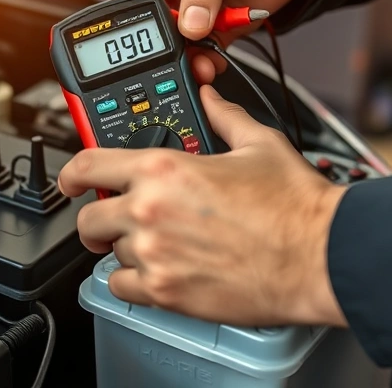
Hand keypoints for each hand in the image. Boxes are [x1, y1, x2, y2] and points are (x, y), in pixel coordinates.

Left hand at [57, 86, 346, 326]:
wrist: (319, 254)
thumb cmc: (294, 205)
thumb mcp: (257, 143)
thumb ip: (223, 116)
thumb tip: (211, 98)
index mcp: (163, 169)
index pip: (87, 166)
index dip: (71, 174)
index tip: (72, 181)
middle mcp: (149, 211)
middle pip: (88, 218)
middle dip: (99, 218)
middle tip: (118, 219)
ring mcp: (154, 255)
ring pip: (109, 254)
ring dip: (126, 248)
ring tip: (159, 244)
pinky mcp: (166, 292)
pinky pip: (121, 288)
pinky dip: (133, 282)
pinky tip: (158, 271)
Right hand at [113, 0, 320, 82]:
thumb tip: (189, 24)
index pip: (126, 5)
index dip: (130, 28)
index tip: (147, 45)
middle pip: (150, 37)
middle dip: (162, 53)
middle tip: (178, 58)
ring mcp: (192, 18)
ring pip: (177, 52)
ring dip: (187, 63)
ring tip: (201, 65)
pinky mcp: (216, 33)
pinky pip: (203, 57)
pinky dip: (208, 65)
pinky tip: (214, 63)